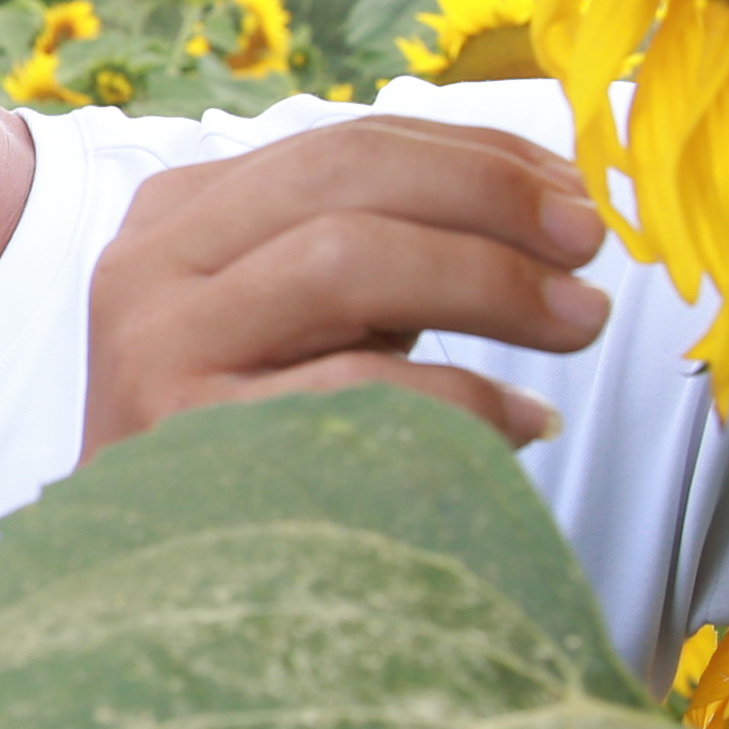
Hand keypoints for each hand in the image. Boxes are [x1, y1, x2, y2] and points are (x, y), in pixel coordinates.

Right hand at [83, 118, 609, 462]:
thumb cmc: (245, 441)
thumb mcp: (294, 320)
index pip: (343, 143)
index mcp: (179, 216)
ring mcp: (157, 348)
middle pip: (343, 178)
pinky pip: (352, 389)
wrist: (138, 584)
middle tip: (590, 242)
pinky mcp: (188, 437)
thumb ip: (383, 248)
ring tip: (579, 321)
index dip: (476, 156)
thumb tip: (553, 201)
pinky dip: (460, 399)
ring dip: (487, 281)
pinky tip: (523, 420)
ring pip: (343, 259)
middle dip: (488, 198)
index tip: (574, 189)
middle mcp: (150, 266)